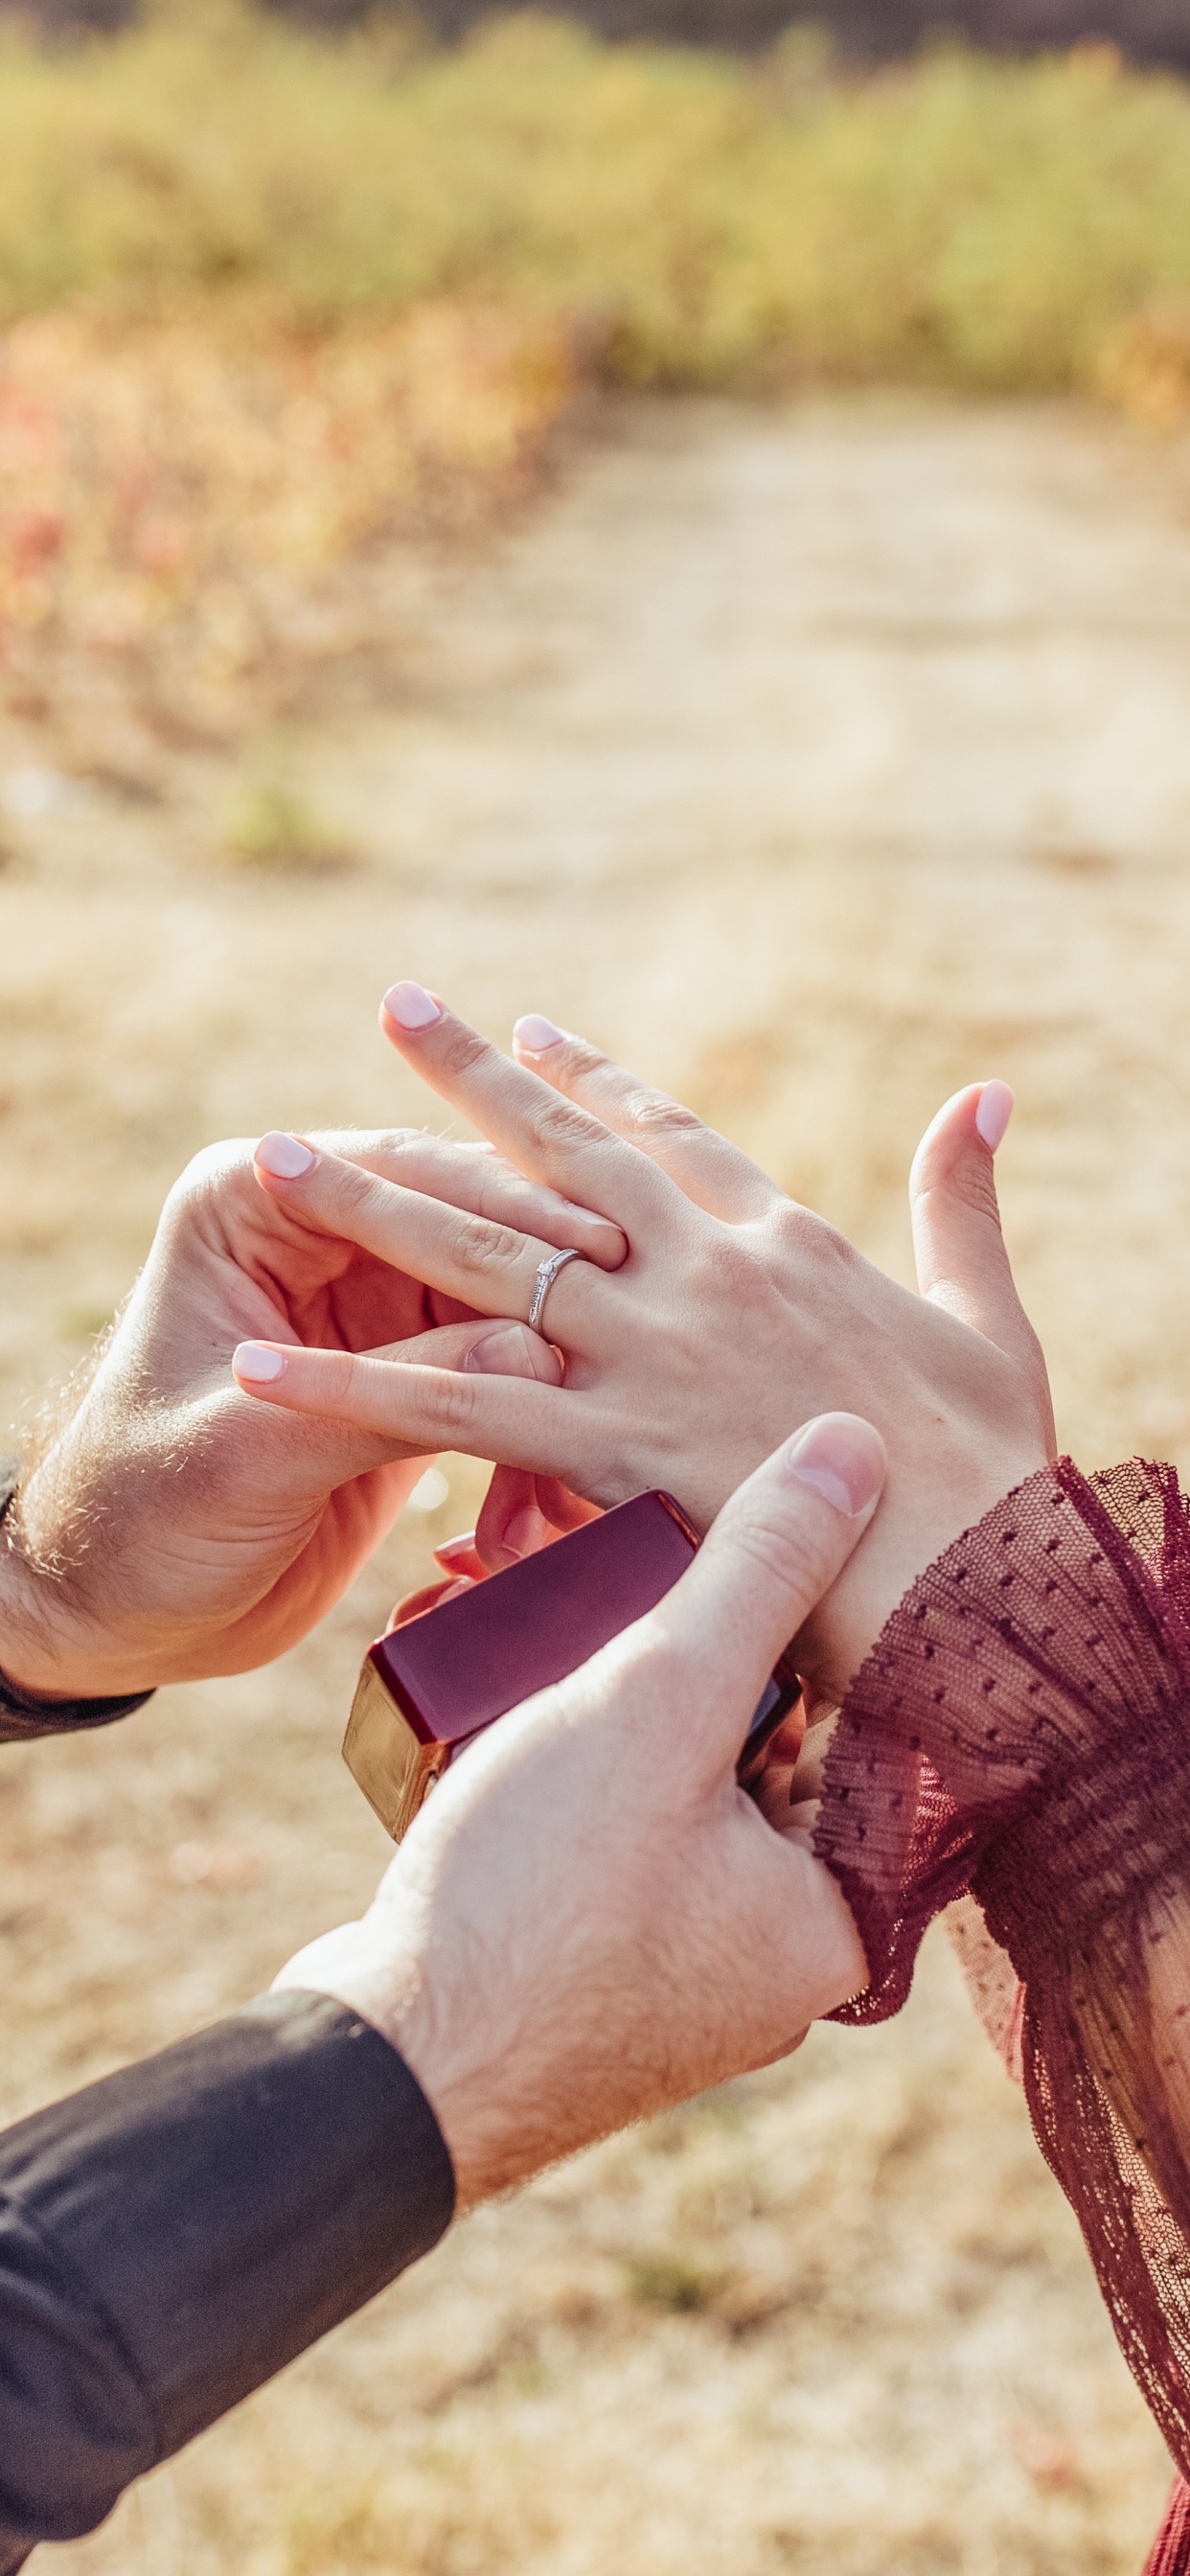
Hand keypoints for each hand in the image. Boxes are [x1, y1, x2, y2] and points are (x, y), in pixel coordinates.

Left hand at [2, 1127, 623, 1695]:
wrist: (116, 1611)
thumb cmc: (142, 1514)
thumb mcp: (256, 1454)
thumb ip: (391, 1399)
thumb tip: (536, 1352)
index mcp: (254, 1203)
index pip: (399, 1171)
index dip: (503, 1207)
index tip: (598, 1248)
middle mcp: (318, 1234)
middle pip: (464, 1220)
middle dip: (554, 1260)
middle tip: (655, 1293)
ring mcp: (367, 1305)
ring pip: (498, 1292)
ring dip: (562, 1333)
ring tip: (654, 1363)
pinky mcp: (406, 1376)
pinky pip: (499, 1366)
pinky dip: (543, 1397)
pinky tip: (605, 1428)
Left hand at [233, 986, 1053, 1701]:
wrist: (982, 1566)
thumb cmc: (996, 1464)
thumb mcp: (987, 1316)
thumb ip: (965, 1202)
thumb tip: (986, 1095)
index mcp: (782, 1241)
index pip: (666, 1138)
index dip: (592, 1082)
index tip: (527, 1031)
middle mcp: (700, 1274)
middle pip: (558, 1158)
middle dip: (468, 1081)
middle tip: (394, 1006)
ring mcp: (649, 1351)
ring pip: (485, 1260)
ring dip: (373, 1204)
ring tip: (274, 1153)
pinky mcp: (609, 1442)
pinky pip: (455, 1409)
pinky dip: (353, 1389)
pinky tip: (264, 1366)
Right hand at [274, 1418, 884, 2205]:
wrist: (378, 2070)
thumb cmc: (535, 1895)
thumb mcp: (658, 1695)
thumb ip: (758, 1568)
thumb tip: (857, 1444)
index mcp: (840, 1916)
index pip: (867, 1723)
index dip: (813, 1613)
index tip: (756, 1540)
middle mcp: (778, 1964)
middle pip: (769, 1757)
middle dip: (703, 1658)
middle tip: (646, 1568)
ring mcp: (681, 1982)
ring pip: (682, 1795)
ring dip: (630, 1710)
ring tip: (570, 1624)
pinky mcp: (590, 1980)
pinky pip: (616, 1844)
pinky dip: (581, 1776)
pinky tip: (522, 1716)